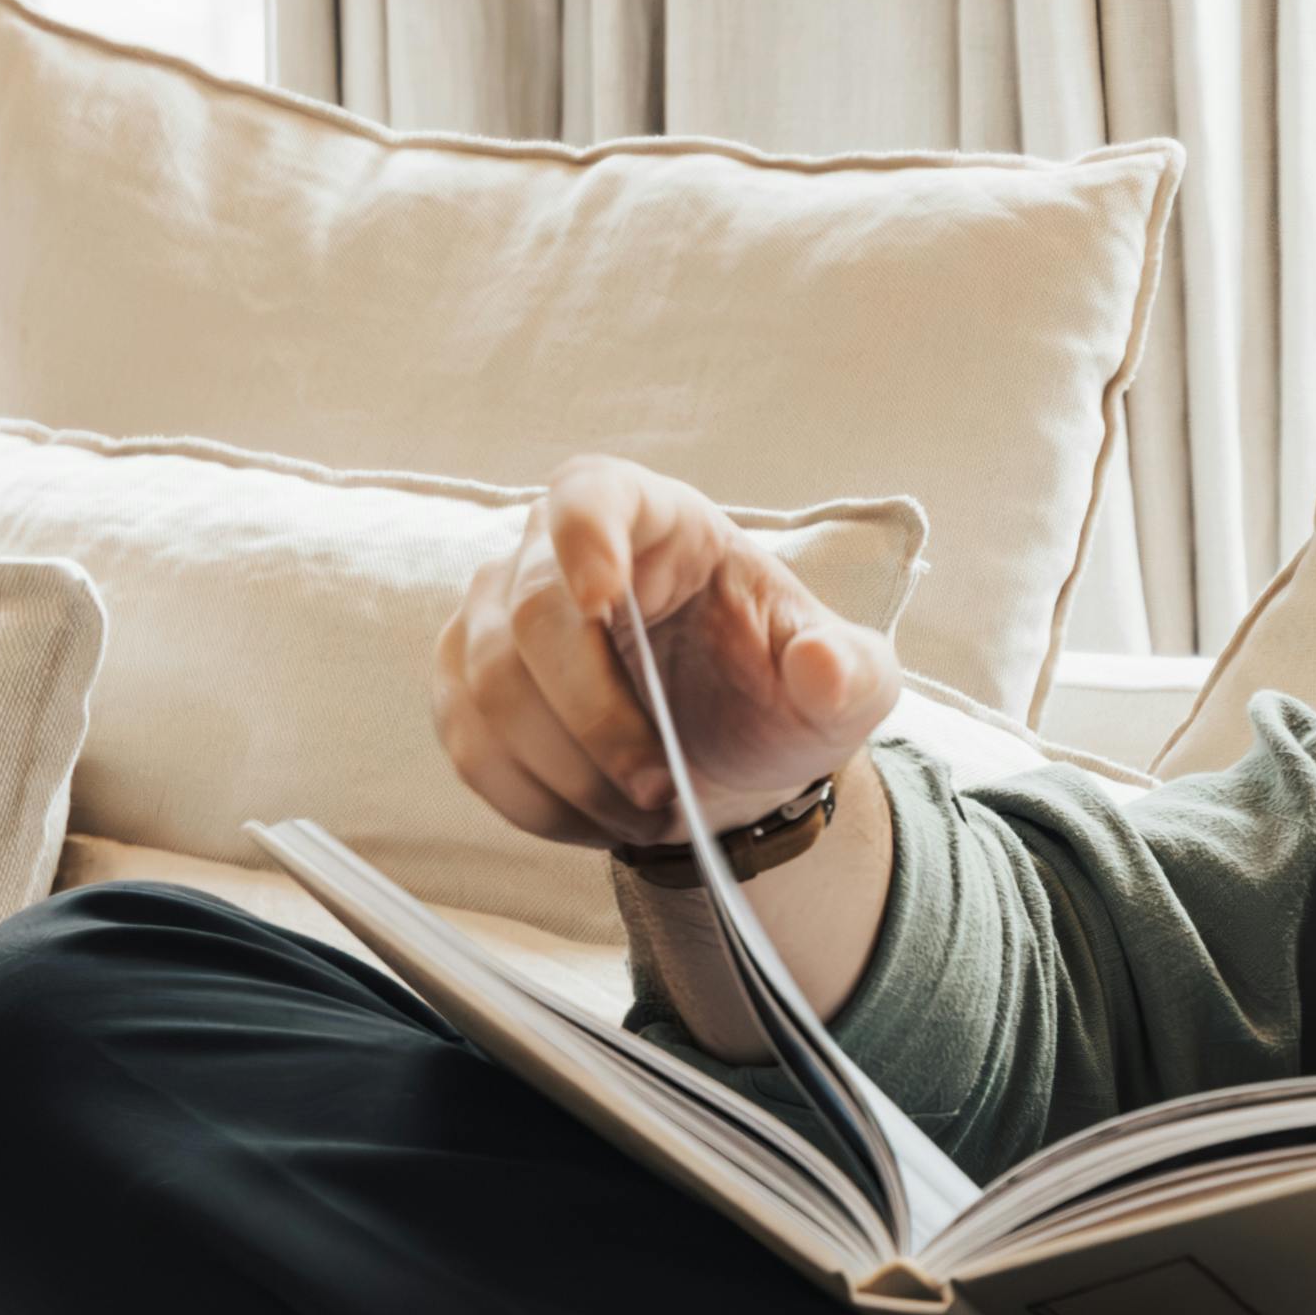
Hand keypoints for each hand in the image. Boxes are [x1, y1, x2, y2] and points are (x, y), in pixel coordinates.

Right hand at [433, 456, 903, 855]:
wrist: (731, 751)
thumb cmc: (779, 689)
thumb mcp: (845, 685)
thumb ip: (848, 673)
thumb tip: (822, 666)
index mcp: (655, 519)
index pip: (590, 495)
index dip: (583, 539)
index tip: (603, 601)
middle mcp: (555, 552)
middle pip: (532, 617)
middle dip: (596, 719)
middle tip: (658, 789)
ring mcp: (497, 615)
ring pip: (491, 688)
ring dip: (568, 773)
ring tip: (643, 814)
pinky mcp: (467, 684)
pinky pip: (472, 745)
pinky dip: (536, 800)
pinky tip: (596, 818)